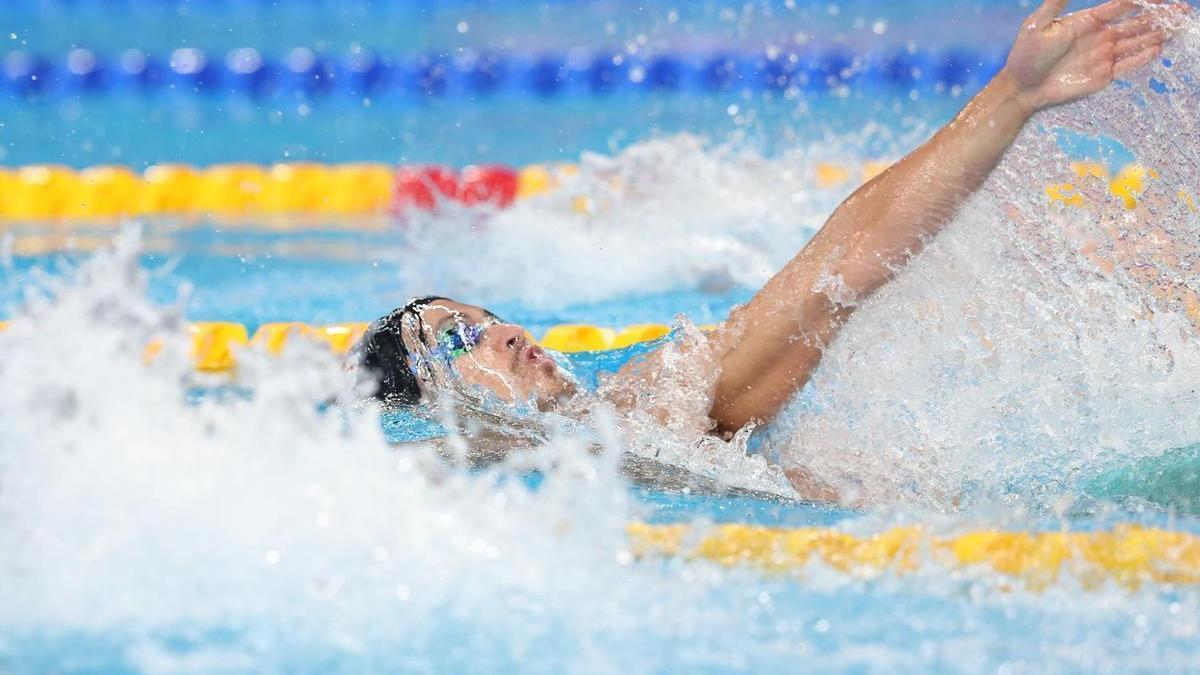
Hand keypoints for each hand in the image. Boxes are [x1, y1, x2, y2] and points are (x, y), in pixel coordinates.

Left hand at [1001, 0, 1188, 113]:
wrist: (1021, 88)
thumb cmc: (1025, 55)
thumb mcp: (1039, 24)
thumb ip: (1056, 2)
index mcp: (1087, 21)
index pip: (1121, 6)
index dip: (1141, 0)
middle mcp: (1099, 37)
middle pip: (1136, 23)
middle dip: (1158, 16)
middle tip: (1181, 9)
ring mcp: (1103, 56)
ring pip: (1136, 42)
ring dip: (1156, 34)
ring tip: (1177, 27)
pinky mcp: (1102, 76)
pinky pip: (1128, 65)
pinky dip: (1143, 58)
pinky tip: (1158, 49)